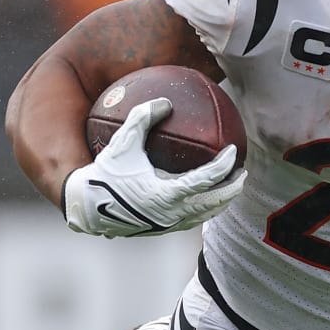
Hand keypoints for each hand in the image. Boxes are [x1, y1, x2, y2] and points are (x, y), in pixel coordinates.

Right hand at [62, 98, 244, 235]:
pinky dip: (205, 207)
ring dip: (222, 200)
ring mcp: (169, 223)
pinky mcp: (163, 228)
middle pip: (215, 203)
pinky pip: (193, 219)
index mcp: (166, 194)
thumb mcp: (123, 143)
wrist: (88, 208)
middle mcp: (172, 213)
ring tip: (230, 186)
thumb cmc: (106, 173)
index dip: (224, 165)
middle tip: (242, 172)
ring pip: (206, 214)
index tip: (233, 150)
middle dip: (233, 188)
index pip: (206, 180)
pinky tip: (205, 195)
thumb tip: (164, 101)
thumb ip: (143, 118)